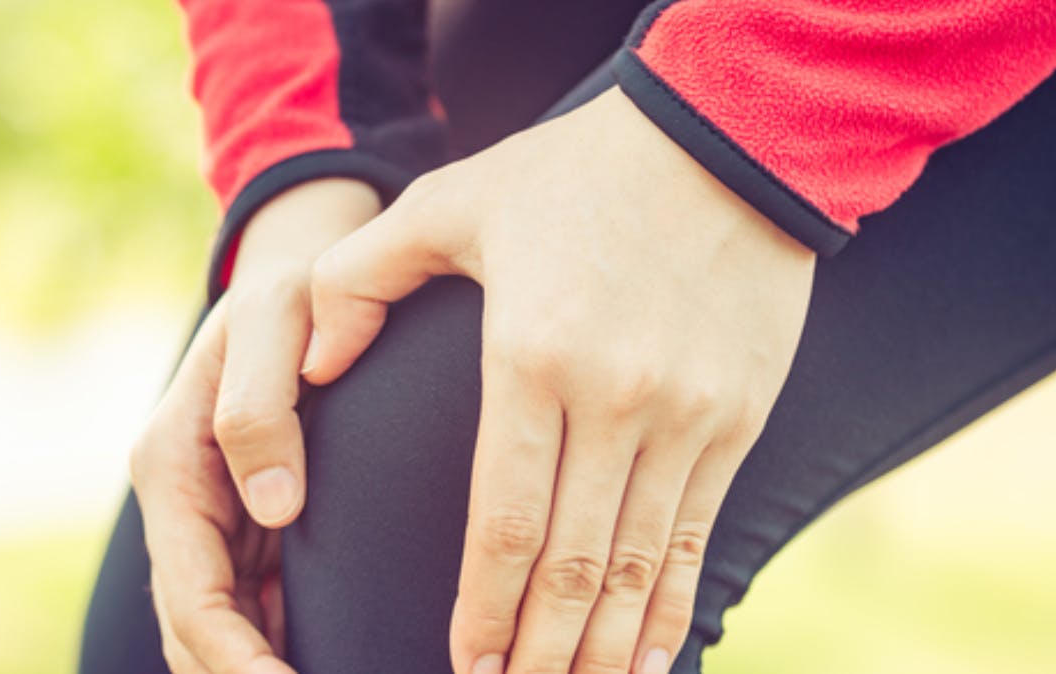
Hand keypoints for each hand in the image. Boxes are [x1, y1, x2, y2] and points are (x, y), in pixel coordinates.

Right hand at [129, 178, 379, 673]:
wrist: (300, 272)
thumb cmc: (290, 288)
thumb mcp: (275, 320)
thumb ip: (259, 405)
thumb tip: (274, 507)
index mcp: (171, 463)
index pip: (194, 596)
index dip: (238, 661)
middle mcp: (185, 500)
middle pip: (200, 629)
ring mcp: (216, 514)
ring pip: (224, 625)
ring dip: (262, 668)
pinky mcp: (252, 518)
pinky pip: (259, 601)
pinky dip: (283, 643)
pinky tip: (339, 657)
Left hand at [301, 88, 815, 673]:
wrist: (728, 140)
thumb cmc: (577, 173)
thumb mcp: (454, 200)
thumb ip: (363, 277)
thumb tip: (318, 362)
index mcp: (533, 358)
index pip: (500, 522)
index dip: (480, 611)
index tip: (462, 666)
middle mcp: (615, 401)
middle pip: (570, 564)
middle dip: (537, 652)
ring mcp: (688, 416)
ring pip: (639, 564)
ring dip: (604, 646)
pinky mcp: (737, 418)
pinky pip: (700, 533)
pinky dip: (675, 603)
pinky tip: (655, 654)